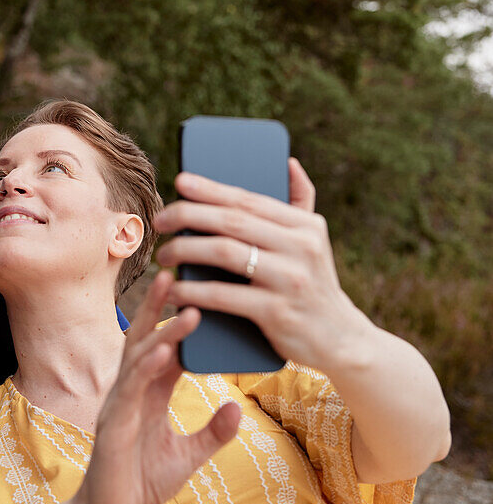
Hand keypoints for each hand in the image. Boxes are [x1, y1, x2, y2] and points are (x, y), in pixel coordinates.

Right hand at [72, 272, 240, 503]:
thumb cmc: (141, 482)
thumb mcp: (189, 456)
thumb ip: (213, 432)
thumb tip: (238, 407)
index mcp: (150, 391)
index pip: (166, 344)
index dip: (179, 319)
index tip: (198, 289)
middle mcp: (132, 388)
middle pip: (145, 335)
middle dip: (159, 304)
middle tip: (177, 270)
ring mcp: (120, 402)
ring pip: (141, 355)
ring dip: (163, 330)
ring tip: (187, 308)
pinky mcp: (113, 423)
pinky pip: (131, 388)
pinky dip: (147, 367)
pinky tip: (163, 350)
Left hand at [155, 159, 367, 373]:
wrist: (341, 341)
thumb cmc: (315, 284)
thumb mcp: (316, 240)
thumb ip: (302, 201)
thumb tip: (287, 162)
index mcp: (305, 226)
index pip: (249, 200)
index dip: (211, 189)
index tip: (180, 181)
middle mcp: (300, 247)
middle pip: (232, 222)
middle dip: (189, 215)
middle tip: (161, 219)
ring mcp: (289, 280)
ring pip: (224, 254)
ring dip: (186, 250)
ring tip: (164, 254)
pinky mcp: (276, 313)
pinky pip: (223, 296)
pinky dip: (193, 291)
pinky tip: (174, 290)